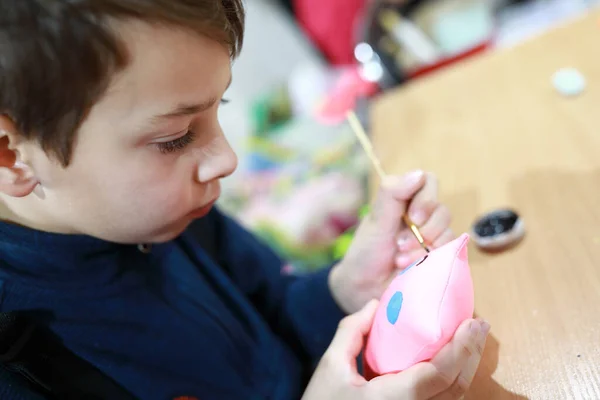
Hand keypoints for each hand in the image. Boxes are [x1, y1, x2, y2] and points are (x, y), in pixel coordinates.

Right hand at [301, 300, 489, 399]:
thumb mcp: (331, 365)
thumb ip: (352, 331)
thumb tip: (376, 304)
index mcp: (392, 399)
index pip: (438, 375)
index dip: (460, 349)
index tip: (472, 322)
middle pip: (456, 388)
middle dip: (472, 353)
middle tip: (479, 324)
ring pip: (454, 398)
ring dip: (467, 366)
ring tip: (471, 337)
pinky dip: (453, 378)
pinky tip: (453, 359)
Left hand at [330, 170, 453, 313]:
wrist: (364, 288)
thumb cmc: (366, 252)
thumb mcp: (376, 221)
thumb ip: (392, 195)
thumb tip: (419, 173)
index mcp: (405, 200)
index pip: (429, 182)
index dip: (426, 197)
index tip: (413, 216)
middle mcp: (423, 217)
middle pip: (442, 211)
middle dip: (425, 230)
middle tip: (400, 244)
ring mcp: (433, 238)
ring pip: (448, 234)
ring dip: (423, 249)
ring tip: (400, 261)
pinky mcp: (440, 259)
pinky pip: (450, 255)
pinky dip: (431, 262)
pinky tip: (411, 270)